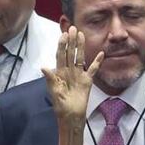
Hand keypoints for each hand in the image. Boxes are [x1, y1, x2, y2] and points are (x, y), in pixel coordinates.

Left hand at [43, 26, 103, 144]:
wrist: (71, 116)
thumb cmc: (60, 105)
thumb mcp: (54, 92)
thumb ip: (50, 79)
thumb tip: (43, 67)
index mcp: (59, 73)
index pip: (60, 56)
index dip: (62, 45)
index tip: (63, 34)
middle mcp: (69, 71)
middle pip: (70, 53)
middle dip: (71, 41)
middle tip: (73, 28)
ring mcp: (78, 75)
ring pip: (80, 57)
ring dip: (81, 47)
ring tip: (81, 35)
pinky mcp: (87, 81)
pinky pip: (93, 69)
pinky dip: (97, 62)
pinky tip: (101, 53)